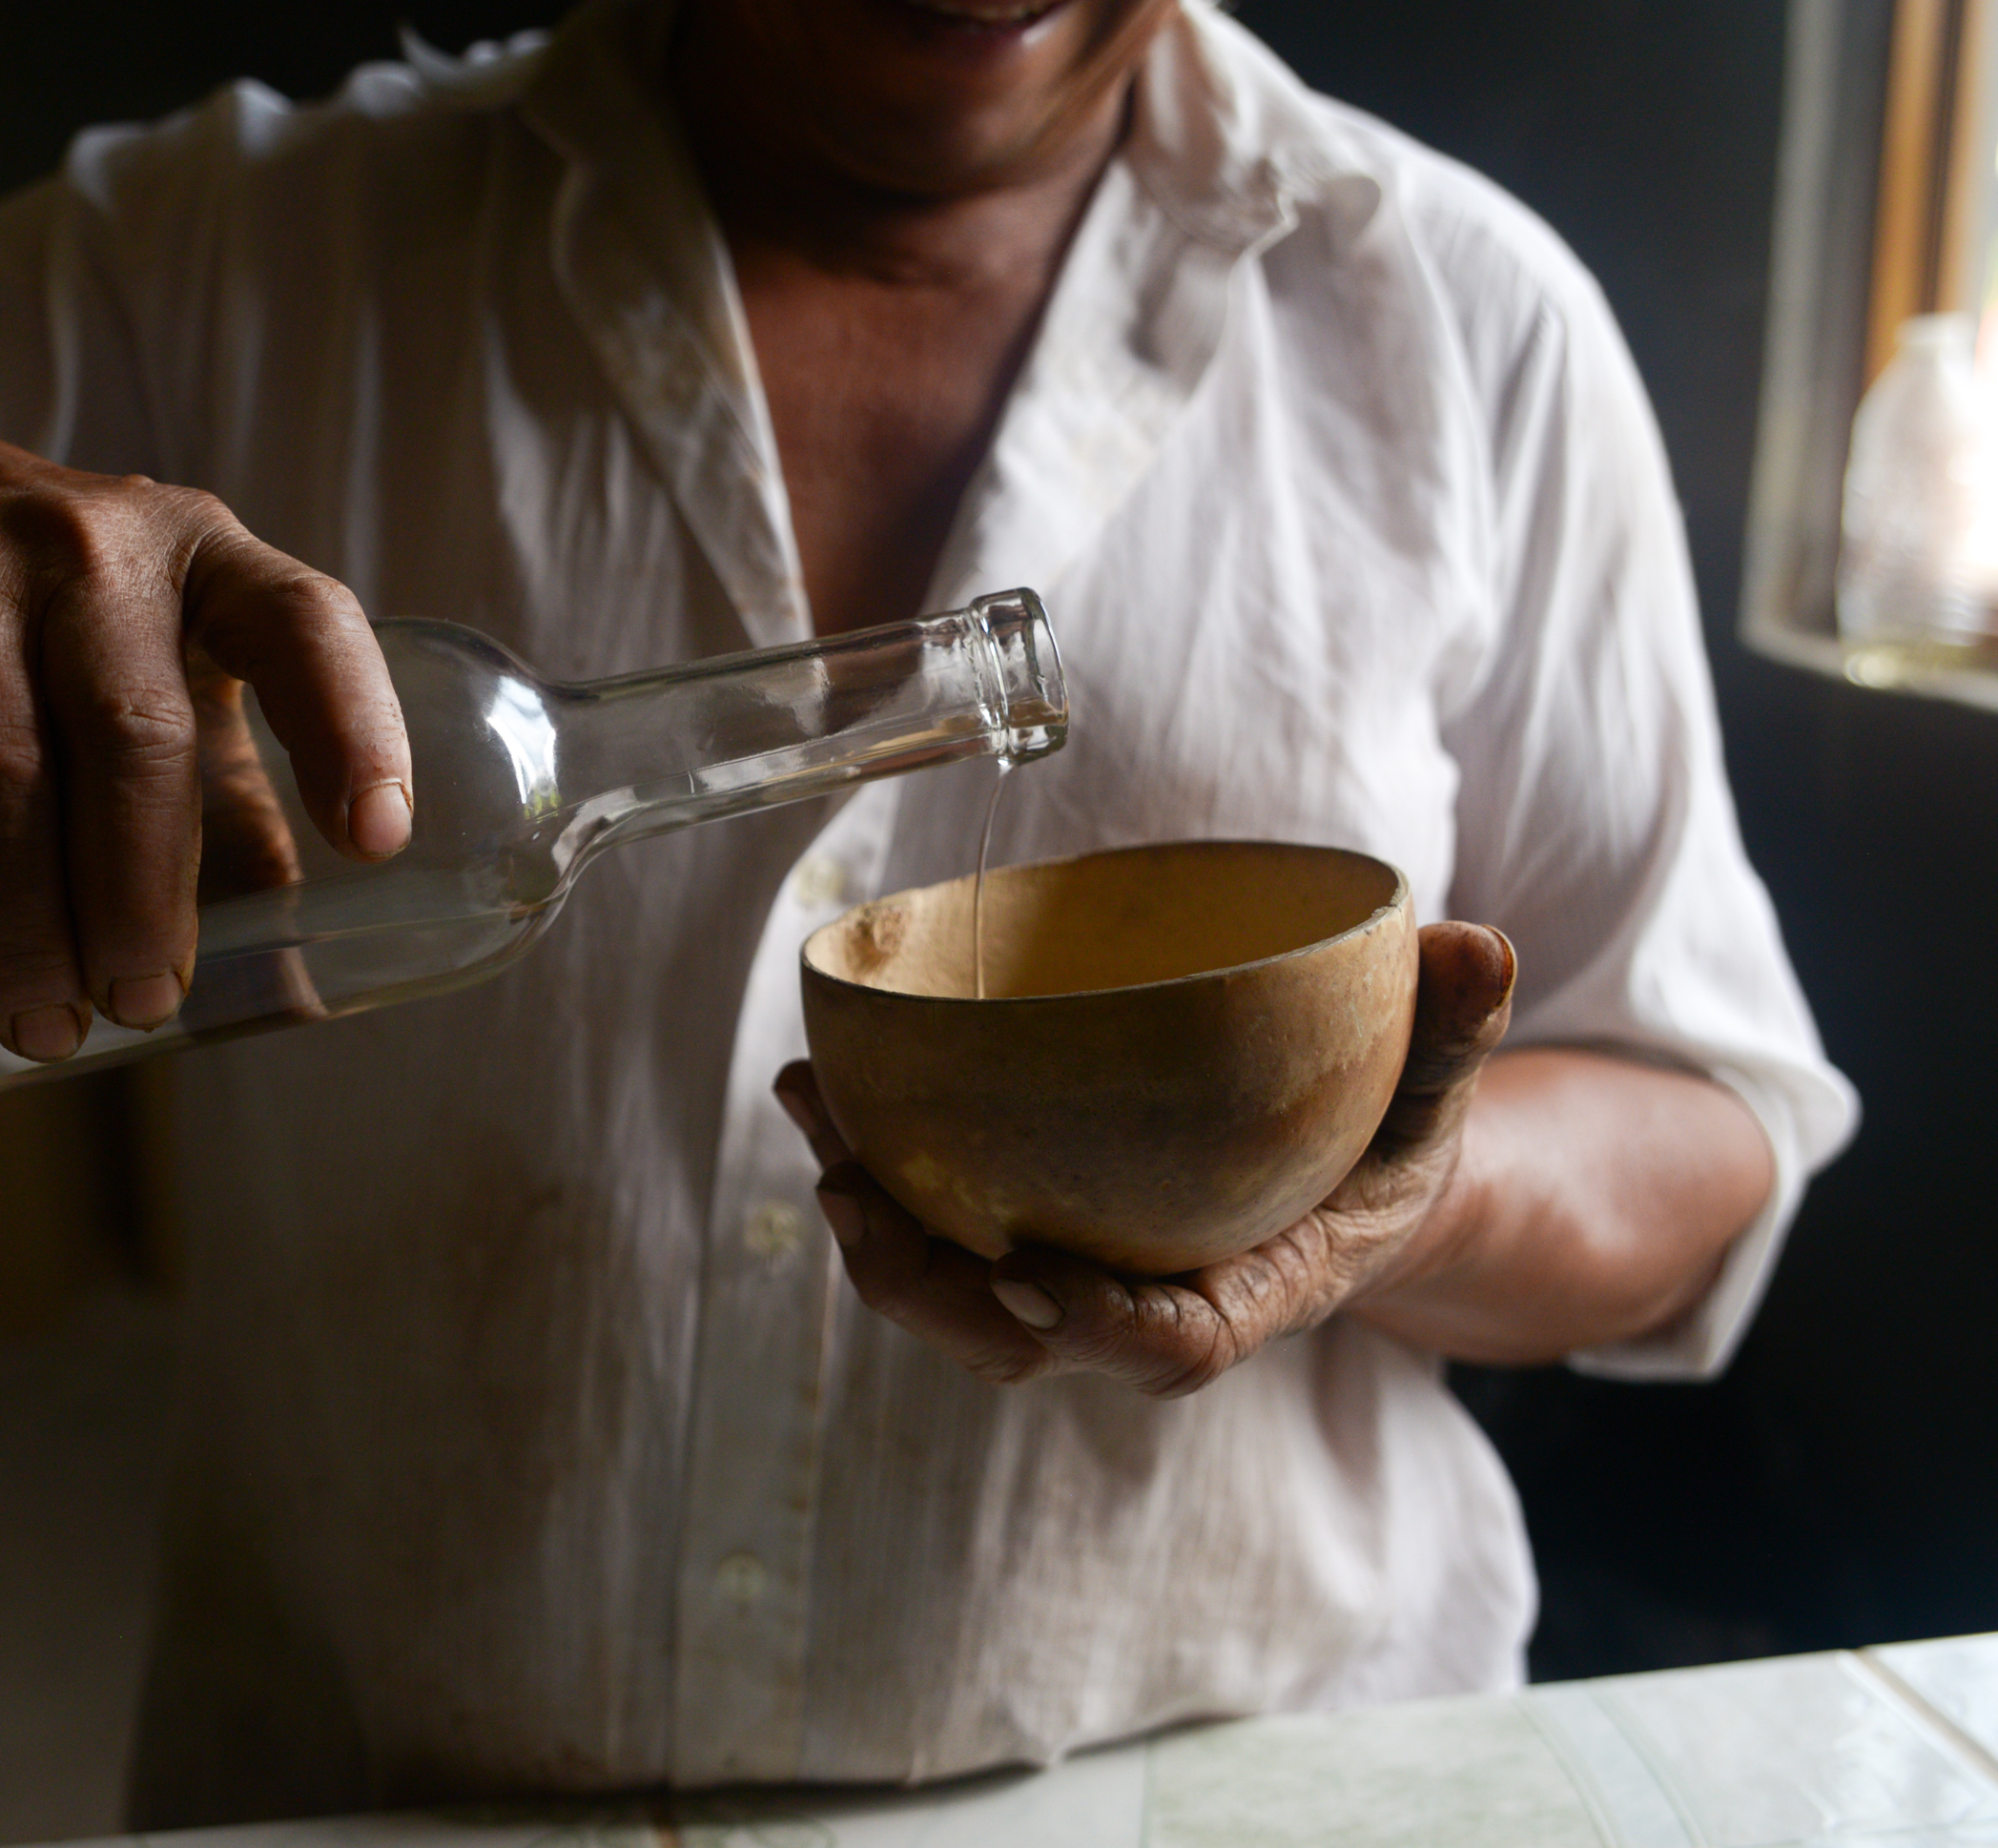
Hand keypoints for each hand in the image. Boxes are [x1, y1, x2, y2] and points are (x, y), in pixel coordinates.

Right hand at [0, 421, 410, 1058]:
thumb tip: (292, 993)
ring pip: (0, 771)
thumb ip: (228, 803)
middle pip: (133, 737)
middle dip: (141, 898)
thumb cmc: (53, 615)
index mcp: (205, 557)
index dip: (348, 728)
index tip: (375, 843)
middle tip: (140, 1007)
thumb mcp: (162, 661)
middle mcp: (90, 550)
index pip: (302, 625)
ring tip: (42, 1025)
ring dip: (23, 924)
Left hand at [774, 922, 1516, 1395]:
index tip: (1026, 1280)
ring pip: (953, 1294)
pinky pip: (936, 1229)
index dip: (1095, 1326)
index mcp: (1252, 1293)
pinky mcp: (1027, 1239)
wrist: (1346, 1183)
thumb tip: (1478, 948)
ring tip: (814, 1119)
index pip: (1170, 1344)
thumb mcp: (1441, 1097)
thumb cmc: (1388, 1142)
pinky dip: (872, 1166)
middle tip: (854, 1196)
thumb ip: (1458, 1031)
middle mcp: (1146, 1306)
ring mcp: (1077, 1281)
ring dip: (869, 1218)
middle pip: (1017, 1339)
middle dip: (925, 1285)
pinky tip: (820, 1087)